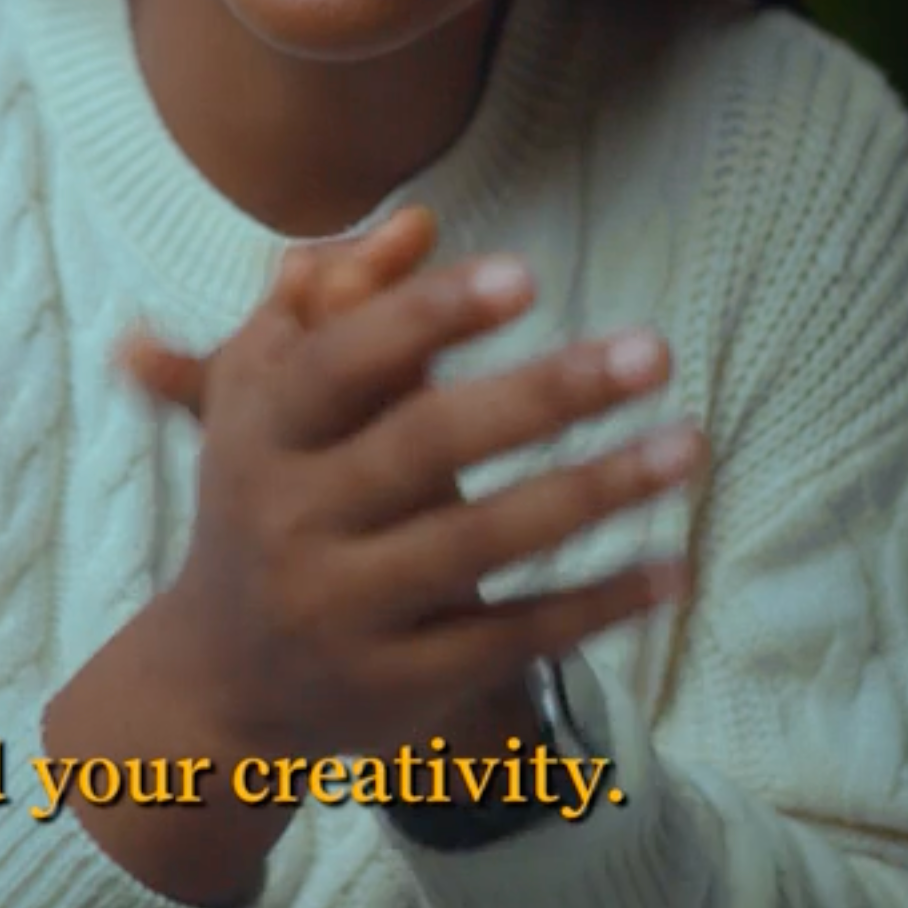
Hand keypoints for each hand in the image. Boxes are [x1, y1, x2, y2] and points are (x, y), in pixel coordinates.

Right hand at [118, 210, 700, 763]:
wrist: (221, 680)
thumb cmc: (264, 495)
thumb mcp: (266, 396)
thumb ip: (333, 299)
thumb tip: (418, 222)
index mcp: (259, 432)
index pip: (344, 362)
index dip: (430, 316)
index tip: (530, 277)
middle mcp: (290, 518)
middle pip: (427, 446)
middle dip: (547, 393)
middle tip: (656, 350)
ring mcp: (342, 608)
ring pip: (481, 542)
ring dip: (596, 491)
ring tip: (687, 444)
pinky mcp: (398, 685)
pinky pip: (510, 636)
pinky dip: (595, 604)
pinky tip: (671, 567)